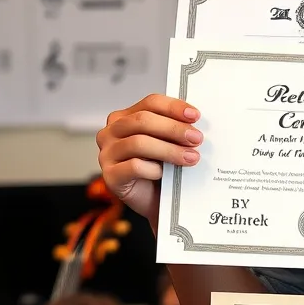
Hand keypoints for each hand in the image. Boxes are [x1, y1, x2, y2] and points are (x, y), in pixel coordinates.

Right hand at [96, 94, 202, 228]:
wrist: (157, 201)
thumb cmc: (164, 170)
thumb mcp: (170, 144)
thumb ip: (176, 131)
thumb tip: (195, 124)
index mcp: (126, 118)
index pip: (150, 103)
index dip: (173, 107)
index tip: (195, 116)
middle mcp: (111, 132)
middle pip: (143, 120)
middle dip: (174, 129)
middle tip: (196, 138)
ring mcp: (107, 154)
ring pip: (138, 143)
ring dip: (169, 150)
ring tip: (191, 157)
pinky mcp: (110, 176)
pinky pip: (133, 167)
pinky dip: (154, 169)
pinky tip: (166, 173)